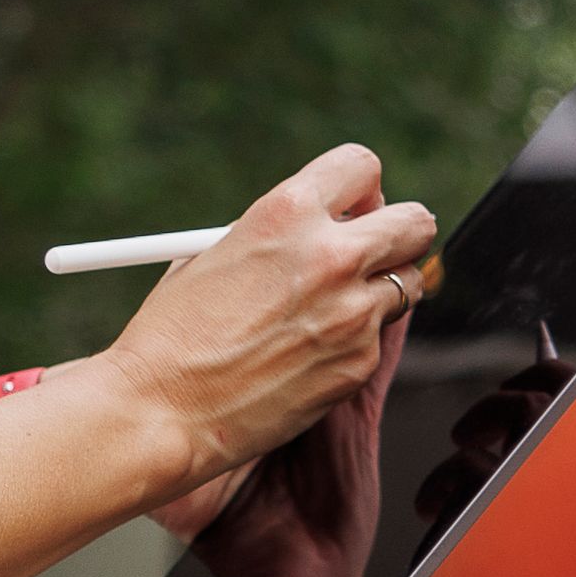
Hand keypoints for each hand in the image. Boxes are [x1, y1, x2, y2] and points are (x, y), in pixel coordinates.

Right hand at [98, 145, 434, 493]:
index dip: (358, 189)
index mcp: (287, 211)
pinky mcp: (359, 362)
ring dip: (379, 290)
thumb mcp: (216, 253)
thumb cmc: (174, 331)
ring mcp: (353, 311)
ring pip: (406, 283)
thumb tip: (329, 225)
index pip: (362, 167)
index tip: (350, 209)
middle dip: (397, 233)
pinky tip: (303, 356)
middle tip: (372, 251)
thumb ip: (281, 234)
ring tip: (326, 310)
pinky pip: (376, 338)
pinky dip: (351, 343)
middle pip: (414, 222)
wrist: (160, 409)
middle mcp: (331, 255)